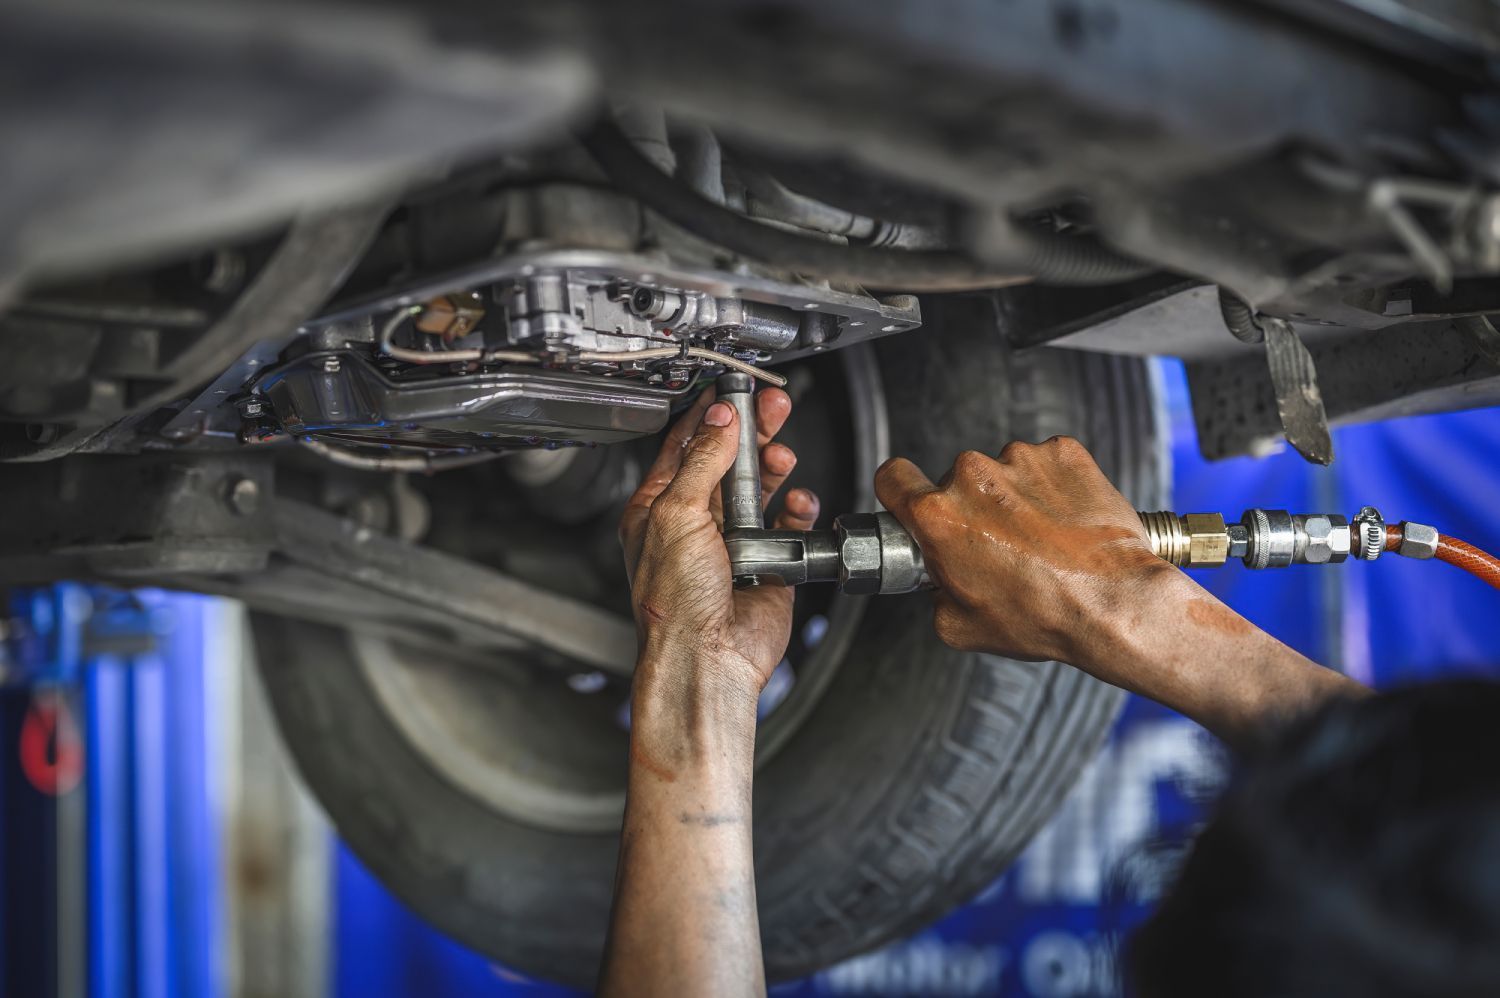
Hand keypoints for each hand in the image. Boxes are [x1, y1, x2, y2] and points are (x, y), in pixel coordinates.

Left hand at [620, 387, 819, 697]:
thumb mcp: (678, 515)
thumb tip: (718, 420)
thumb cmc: (675, 605)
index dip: (709, 415)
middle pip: (726, 461)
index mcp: (658, 509)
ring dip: (772, 468)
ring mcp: (731, 543)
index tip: (731, 391)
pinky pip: (788, 525)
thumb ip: (701, 461)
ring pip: (759, 489)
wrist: (708, 659)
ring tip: (782, 453)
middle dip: (750, 433)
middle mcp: (693, 524)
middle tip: (772, 408)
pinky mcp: (766, 563)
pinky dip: (796, 509)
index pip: (683, 447)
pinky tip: (796, 501)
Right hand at [875, 437, 1174, 670]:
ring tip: (1044, 538)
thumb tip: (939, 576)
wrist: (1116, 603)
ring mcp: (1021, 459)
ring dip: (1015, 497)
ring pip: (1003, 471)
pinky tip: (1066, 521)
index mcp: (939, 516)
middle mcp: (973, 477)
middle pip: (955, 481)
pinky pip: (1046, 463)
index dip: (899, 491)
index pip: (892, 477)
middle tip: (1001, 546)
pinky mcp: (1064, 452)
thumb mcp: (959, 625)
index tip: (912, 500)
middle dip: (972, 509)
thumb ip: (934, 588)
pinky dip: (1053, 486)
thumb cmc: (1044, 616)